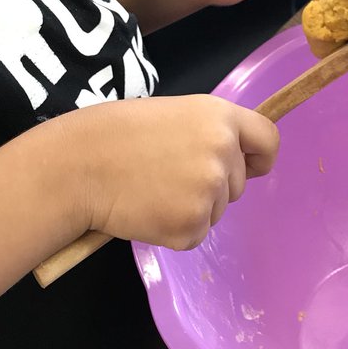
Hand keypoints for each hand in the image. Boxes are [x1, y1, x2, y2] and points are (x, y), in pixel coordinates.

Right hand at [71, 96, 278, 250]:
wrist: (79, 165)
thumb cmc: (117, 133)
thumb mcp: (172, 114)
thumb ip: (206, 132)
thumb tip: (230, 159)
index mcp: (219, 117)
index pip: (268, 140)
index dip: (258, 156)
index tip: (247, 165)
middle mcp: (223, 153)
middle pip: (237, 182)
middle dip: (211, 184)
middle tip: (167, 175)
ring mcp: (209, 192)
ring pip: (216, 210)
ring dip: (191, 207)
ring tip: (151, 189)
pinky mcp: (191, 227)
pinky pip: (195, 234)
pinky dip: (174, 229)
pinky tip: (147, 209)